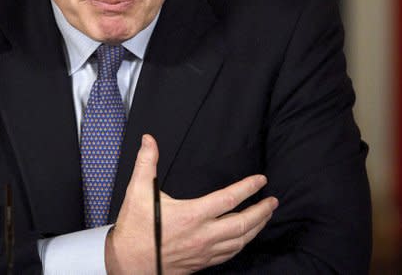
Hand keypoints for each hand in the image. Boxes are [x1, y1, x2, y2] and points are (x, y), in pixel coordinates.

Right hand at [105, 134, 277, 274]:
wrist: (128, 262)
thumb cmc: (135, 228)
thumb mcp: (138, 190)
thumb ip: (147, 162)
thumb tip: (148, 139)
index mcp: (191, 215)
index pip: (229, 199)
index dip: (248, 188)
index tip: (261, 180)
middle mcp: (203, 235)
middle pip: (243, 224)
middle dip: (262, 211)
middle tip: (274, 201)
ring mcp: (204, 251)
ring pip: (240, 241)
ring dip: (256, 228)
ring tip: (265, 217)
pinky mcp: (201, 263)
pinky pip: (230, 254)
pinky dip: (242, 243)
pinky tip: (244, 237)